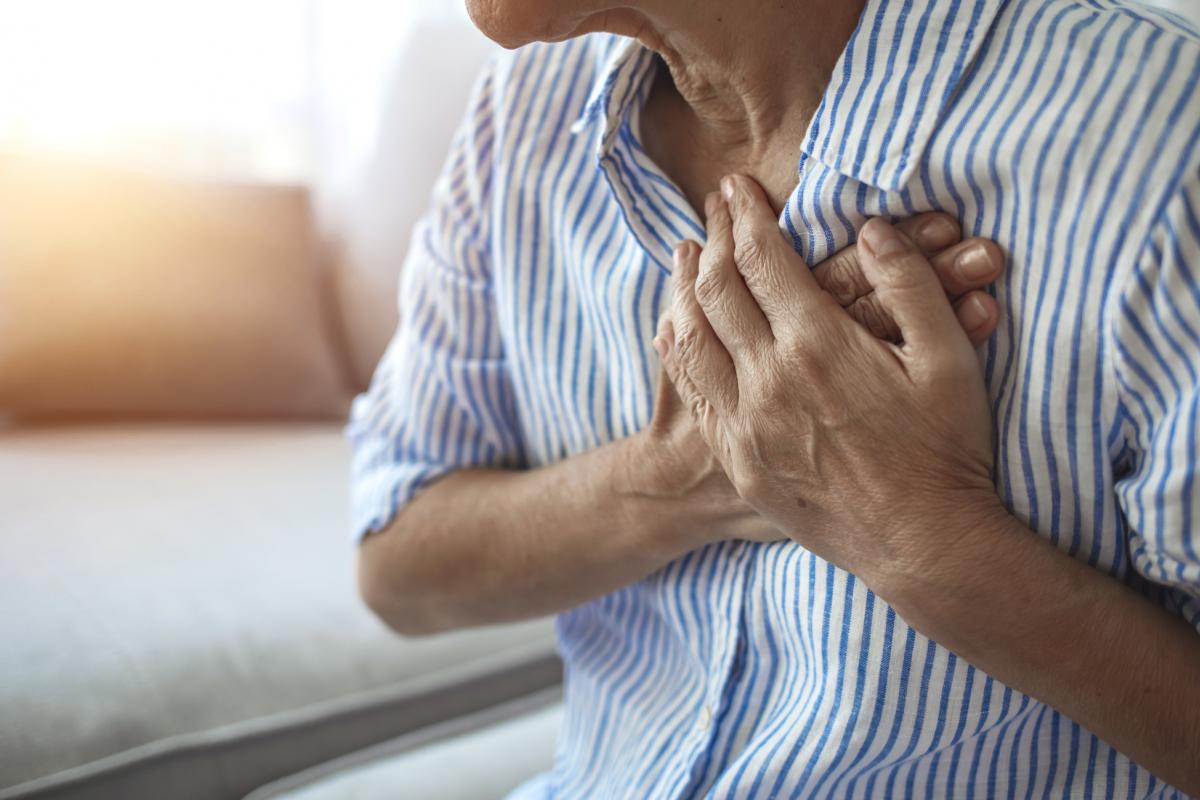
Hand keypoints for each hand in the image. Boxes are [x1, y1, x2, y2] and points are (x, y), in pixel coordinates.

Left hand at [656, 174, 1002, 587]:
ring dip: (684, 286)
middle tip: (713, 207)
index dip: (746, 214)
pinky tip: (675, 327)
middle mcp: (767, 379)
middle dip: (714, 237)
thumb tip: (871, 228)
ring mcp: (743, 422)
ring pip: (690, 336)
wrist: (921, 545)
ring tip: (686, 254)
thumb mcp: (949, 360)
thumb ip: (910, 285)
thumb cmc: (945, 450)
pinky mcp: (737, 458)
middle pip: (717, 288)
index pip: (762, 258)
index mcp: (818, 344)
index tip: (738, 186)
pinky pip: (691, 390)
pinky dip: (677, 347)